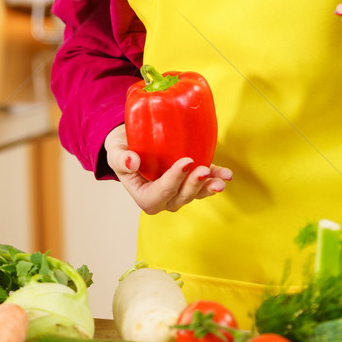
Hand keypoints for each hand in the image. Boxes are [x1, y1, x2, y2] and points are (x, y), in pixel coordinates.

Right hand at [104, 124, 232, 214]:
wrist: (133, 143)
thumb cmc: (123, 150)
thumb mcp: (115, 152)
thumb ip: (120, 159)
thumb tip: (131, 162)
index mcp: (144, 196)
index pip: (159, 194)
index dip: (173, 182)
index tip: (185, 162)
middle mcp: (164, 198)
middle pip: (180, 198)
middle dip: (193, 186)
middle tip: (202, 170)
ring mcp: (179, 191)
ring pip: (195, 194)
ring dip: (208, 187)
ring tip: (220, 180)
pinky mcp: (190, 180)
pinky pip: (204, 182)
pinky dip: (216, 177)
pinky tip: (226, 174)